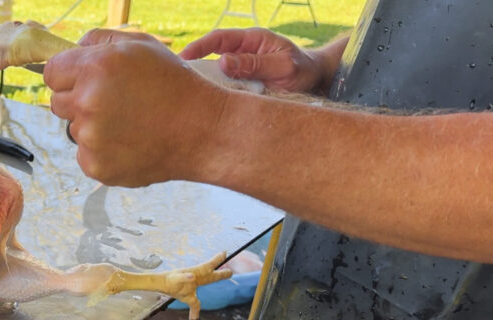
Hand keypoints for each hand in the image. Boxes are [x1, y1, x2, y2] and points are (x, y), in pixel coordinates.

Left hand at [44, 29, 226, 186]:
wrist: (202, 131)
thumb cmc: (174, 85)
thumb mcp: (141, 46)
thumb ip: (99, 40)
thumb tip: (73, 48)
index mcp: (94, 68)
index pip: (52, 72)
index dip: (67, 75)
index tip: (82, 80)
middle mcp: (87, 103)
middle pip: (57, 103)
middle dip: (78, 101)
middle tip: (113, 102)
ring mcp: (90, 138)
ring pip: (74, 130)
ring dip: (93, 127)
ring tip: (129, 124)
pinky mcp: (96, 166)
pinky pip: (85, 154)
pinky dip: (102, 151)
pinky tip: (129, 143)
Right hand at [179, 28, 336, 94]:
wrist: (316, 81)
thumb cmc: (302, 71)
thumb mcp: (283, 67)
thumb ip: (255, 64)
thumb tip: (222, 62)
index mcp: (252, 40)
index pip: (219, 39)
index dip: (198, 47)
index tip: (183, 59)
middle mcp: (243, 52)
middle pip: (211, 55)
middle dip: (193, 65)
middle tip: (176, 79)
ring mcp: (241, 68)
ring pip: (215, 74)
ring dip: (203, 84)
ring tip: (187, 96)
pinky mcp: (242, 84)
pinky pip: (224, 88)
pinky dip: (214, 96)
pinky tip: (206, 106)